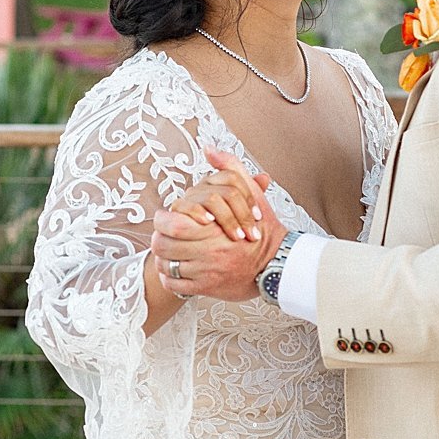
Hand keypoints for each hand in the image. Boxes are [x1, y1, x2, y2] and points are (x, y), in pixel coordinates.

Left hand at [152, 150, 288, 302]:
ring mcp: (206, 272)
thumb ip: (230, 168)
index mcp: (213, 228)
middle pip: (162, 246)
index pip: (170, 224)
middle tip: (163, 236)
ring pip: (166, 266)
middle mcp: (207, 252)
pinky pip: (175, 286)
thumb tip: (210, 149)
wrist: (279, 263)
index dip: (162, 220)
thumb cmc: (263, 229)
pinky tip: (176, 271)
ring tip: (169, 253)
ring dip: (163, 259)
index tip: (167, 219)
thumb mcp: (250, 194)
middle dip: (159, 239)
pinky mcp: (207, 289)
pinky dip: (170, 279)